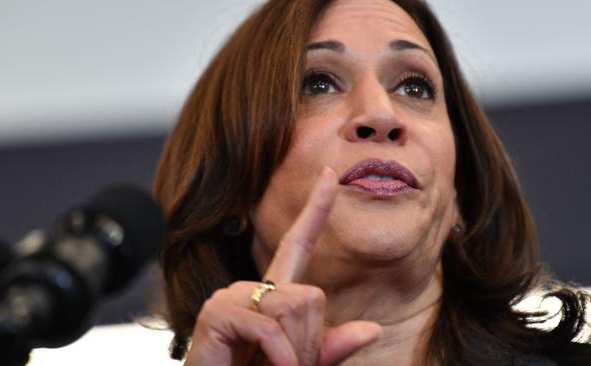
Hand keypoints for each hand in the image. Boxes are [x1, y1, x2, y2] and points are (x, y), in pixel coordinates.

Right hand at [185, 167, 381, 365]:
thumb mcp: (300, 363)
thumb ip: (330, 346)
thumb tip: (373, 329)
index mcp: (272, 296)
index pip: (298, 242)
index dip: (317, 209)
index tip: (330, 175)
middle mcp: (250, 288)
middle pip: (311, 296)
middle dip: (308, 342)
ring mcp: (230, 297)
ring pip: (294, 308)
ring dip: (294, 354)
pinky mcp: (217, 312)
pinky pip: (270, 328)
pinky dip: (280, 359)